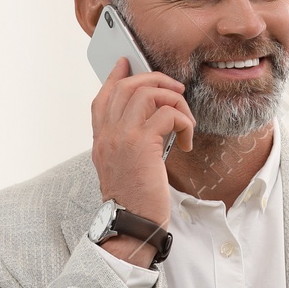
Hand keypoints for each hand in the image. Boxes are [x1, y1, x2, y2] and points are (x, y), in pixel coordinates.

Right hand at [90, 57, 194, 228]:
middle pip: (127, 86)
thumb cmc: (134, 200)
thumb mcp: (124, 167)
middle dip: (155, 80)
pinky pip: (167, 114)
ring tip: (185, 120)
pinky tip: (186, 140)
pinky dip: (183, 121)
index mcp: (101, 140)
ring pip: (148, 93)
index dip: (115, 76)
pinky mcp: (141, 144)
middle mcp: (107, 134)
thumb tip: (152, 122)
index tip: (126, 63)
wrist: (131, 224)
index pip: (103, 97)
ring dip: (174, 100)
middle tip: (175, 90)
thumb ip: (128, 143)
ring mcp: (121, 137)